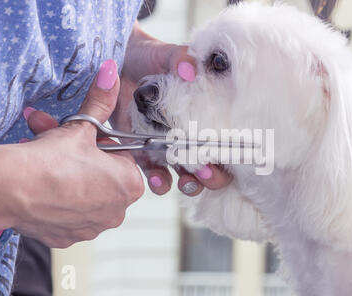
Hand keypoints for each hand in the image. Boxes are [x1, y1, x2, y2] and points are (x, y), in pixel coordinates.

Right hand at [10, 60, 143, 247]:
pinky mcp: (68, 237)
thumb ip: (100, 102)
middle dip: (81, 156)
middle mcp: (117, 211)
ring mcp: (92, 227)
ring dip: (68, 174)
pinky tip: (42, 184)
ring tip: (45, 158)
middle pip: (102, 176)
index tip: (84, 139)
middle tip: (61, 143)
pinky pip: (67, 212)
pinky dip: (57, 197)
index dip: (101, 145)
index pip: (123, 159)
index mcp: (130, 185)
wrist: (12, 189)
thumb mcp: (81, 127)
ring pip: (83, 192)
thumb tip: (111, 73)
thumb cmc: (51, 161)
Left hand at [112, 24, 232, 195]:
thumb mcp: (168, 54)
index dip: (233, 153)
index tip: (230, 155)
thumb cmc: (150, 57)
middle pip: (212, 166)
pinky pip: (155, 174)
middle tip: (207, 171)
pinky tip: (157, 179)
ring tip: (186, 181)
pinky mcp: (145, 153)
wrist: (119, 63)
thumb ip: (180, 58)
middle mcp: (191, 136)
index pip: (228, 140)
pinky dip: (159, 182)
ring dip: (190, 184)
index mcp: (206, 115)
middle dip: (214, 176)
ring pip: (187, 176)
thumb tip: (189, 71)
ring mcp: (169, 148)